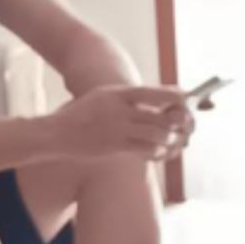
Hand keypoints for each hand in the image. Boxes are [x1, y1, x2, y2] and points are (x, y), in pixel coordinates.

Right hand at [49, 84, 192, 160]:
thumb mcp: (105, 96)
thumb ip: (127, 98)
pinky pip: (144, 149)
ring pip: (156, 134)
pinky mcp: (115, 147)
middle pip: (160, 116)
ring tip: (172, 140)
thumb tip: (157, 100)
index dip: (173, 96)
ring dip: (168, 139)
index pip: (153, 92)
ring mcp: (118, 129)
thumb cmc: (84, 113)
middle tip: (184, 127)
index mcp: (119, 94)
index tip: (186, 100)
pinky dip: (157, 151)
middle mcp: (120, 110)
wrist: (58, 133)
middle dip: (177, 123)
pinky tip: (159, 151)